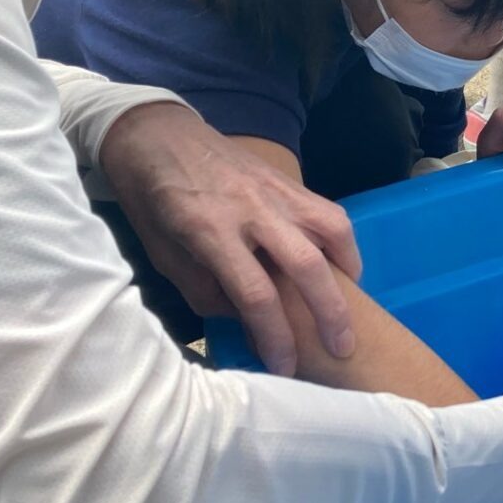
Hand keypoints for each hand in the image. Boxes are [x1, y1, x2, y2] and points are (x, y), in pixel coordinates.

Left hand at [99, 102, 360, 373]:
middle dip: (329, 314)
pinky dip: (344, 245)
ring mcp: (274, 192)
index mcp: (209, 232)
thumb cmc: (153, 201)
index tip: (284, 367)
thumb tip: (241, 317)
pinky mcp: (288, 181)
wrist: (156, 136)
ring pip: (331, 232)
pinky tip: (343, 268)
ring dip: (348, 274)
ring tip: (350, 304)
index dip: (275, 337)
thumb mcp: (162, 254)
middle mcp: (250, 211)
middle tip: (342, 349)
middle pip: (305, 266)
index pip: (254, 294)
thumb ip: (203, 289)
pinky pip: (329, 213)